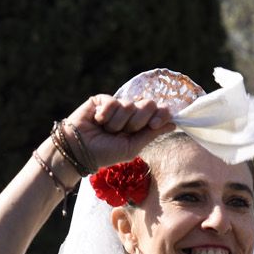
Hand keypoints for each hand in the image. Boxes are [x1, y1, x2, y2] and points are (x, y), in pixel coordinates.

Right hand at [58, 95, 175, 171]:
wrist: (79, 151)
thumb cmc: (105, 153)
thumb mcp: (132, 147)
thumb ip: (152, 134)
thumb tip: (174, 123)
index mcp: (141, 125)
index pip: (159, 111)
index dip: (161, 114)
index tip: (155, 124)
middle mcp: (131, 113)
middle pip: (148, 104)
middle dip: (137, 121)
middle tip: (123, 132)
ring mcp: (117, 105)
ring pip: (129, 105)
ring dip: (117, 123)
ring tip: (106, 130)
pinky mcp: (102, 100)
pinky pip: (113, 101)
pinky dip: (106, 114)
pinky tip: (97, 121)